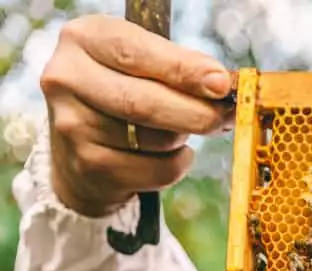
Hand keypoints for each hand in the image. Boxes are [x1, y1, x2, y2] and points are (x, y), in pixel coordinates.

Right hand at [40, 15, 233, 216]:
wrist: (84, 144)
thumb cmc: (126, 90)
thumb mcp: (145, 65)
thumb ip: (179, 68)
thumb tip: (221, 85)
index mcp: (84, 39)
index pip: (136, 54)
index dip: (183, 70)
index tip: (221, 84)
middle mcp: (66, 79)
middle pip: (142, 102)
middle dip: (196, 112)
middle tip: (224, 116)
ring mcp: (71, 125)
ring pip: (153, 139)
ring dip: (183, 138)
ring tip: (180, 130)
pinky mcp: (86, 165)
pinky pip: (155, 170)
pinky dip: (175, 164)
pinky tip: (166, 155)